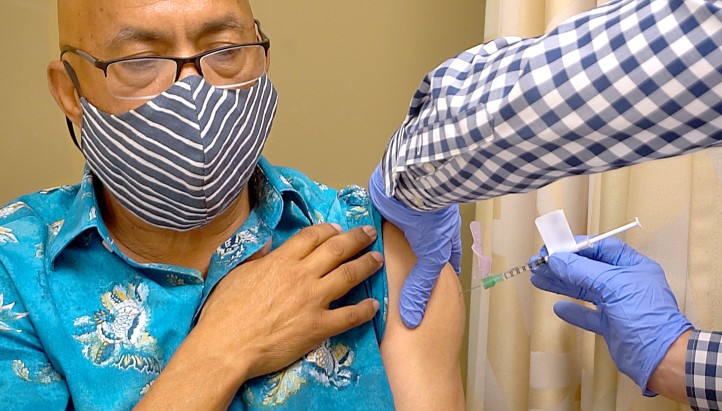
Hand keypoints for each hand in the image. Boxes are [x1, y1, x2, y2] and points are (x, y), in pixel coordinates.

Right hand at [197, 223, 383, 379]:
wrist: (226, 346)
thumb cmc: (224, 311)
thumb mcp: (236, 274)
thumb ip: (257, 259)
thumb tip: (268, 246)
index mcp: (281, 261)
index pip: (312, 237)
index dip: (329, 230)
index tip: (338, 228)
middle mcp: (302, 276)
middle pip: (336, 249)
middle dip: (356, 238)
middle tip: (369, 233)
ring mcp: (313, 300)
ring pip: (348, 275)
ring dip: (366, 265)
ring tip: (378, 259)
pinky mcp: (319, 327)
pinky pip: (349, 315)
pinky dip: (364, 310)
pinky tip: (373, 305)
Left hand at [368, 163, 460, 327]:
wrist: (413, 180)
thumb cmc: (432, 218)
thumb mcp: (431, 257)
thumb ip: (420, 287)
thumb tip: (412, 319)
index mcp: (442, 234)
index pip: (445, 257)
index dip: (441, 271)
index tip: (434, 286)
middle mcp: (424, 222)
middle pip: (415, 245)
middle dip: (406, 258)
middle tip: (392, 277)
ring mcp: (404, 211)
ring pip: (393, 232)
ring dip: (383, 242)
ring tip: (368, 262)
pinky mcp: (384, 202)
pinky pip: (373, 217)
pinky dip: (365, 227)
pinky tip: (353, 239)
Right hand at [529, 237, 691, 394]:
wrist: (661, 358)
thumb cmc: (647, 318)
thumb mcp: (613, 285)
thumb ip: (582, 271)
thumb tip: (557, 259)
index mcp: (632, 267)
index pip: (601, 249)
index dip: (577, 246)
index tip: (554, 247)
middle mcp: (624, 283)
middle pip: (587, 268)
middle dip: (562, 265)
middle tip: (539, 263)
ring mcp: (617, 305)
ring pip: (584, 290)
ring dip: (561, 284)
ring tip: (538, 278)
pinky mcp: (611, 325)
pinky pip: (587, 315)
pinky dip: (572, 311)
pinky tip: (559, 307)